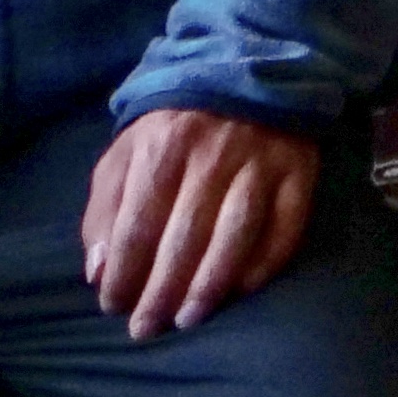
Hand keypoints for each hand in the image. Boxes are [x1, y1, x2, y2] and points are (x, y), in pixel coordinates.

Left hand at [81, 108, 316, 339]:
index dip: (123, 275)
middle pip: (184, 239)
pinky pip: (286, 226)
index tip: (114, 306)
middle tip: (146, 328)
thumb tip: (99, 272)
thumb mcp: (125, 153)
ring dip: (209, 286)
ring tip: (188, 318)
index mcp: (163, 147)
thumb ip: (105, 210)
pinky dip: (265, 262)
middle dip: (160, 293)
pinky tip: (242, 288)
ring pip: (235, 236)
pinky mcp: (299, 168)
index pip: (138, 226)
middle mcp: (214, 153)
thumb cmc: (172, 126)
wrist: (243, 68)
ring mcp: (261, 160)